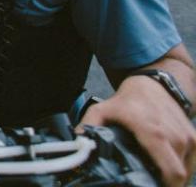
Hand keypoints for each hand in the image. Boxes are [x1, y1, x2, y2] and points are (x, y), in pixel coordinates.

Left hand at [79, 75, 195, 186]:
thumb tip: (77, 144)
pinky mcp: (194, 138)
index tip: (149, 186)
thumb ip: (88, 126)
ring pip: (186, 170)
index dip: (164, 186)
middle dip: (165, 183)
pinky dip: (181, 167)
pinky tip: (165, 166)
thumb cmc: (128, 100)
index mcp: (154, 134)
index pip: (171, 172)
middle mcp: (176, 137)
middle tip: (149, 182)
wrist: (153, 85)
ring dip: (172, 176)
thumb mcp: (102, 110)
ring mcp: (188, 138)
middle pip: (179, 176)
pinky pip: (191, 162)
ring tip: (155, 174)